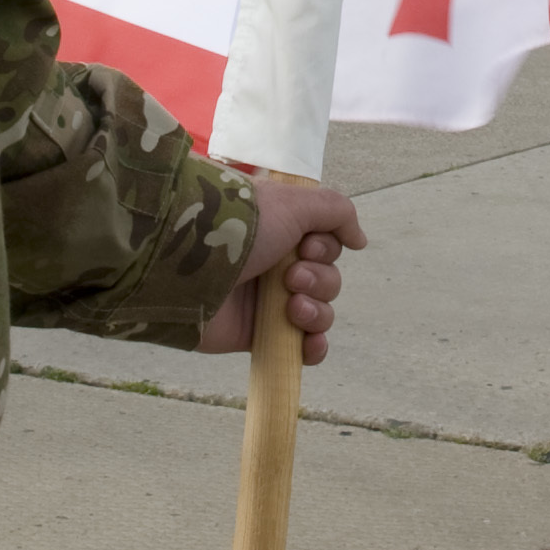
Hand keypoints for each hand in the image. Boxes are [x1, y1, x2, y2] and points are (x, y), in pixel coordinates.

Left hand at [198, 175, 367, 366]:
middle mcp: (276, 263)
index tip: (304, 245)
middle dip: (319, 279)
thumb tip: (360, 239)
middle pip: (327, 278)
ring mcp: (267, 301)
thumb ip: (336, 212)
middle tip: (291, 277)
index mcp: (282, 230)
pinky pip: (301, 347)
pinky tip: (309, 343)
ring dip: (316, 310)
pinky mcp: (257, 334)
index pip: (327, 244)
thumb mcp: (295, 202)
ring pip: (319, 311)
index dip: (325, 248)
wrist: (190, 266)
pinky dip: (313, 346)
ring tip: (291, 306)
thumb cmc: (240, 227)